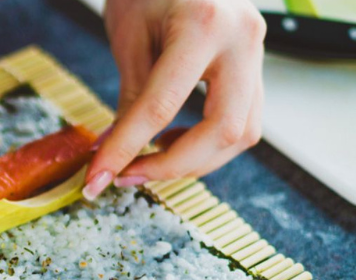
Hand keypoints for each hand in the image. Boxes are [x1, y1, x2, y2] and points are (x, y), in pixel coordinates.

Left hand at [84, 0, 265, 198]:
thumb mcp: (129, 34)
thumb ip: (131, 96)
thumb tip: (115, 152)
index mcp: (203, 24)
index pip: (161, 106)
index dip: (126, 149)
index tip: (98, 179)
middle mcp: (242, 40)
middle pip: (224, 130)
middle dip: (173, 166)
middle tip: (127, 175)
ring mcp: (258, 53)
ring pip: (242, 133)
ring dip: (194, 160)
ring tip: (148, 158)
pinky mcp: (256, 67)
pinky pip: (243, 121)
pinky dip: (208, 143)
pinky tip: (173, 140)